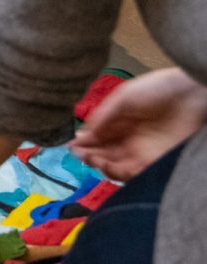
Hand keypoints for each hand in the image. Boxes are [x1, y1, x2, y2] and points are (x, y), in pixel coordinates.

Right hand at [70, 67, 206, 181]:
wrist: (192, 94)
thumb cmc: (158, 89)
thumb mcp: (122, 97)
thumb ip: (101, 116)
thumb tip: (82, 134)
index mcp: (120, 123)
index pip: (98, 139)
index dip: (84, 144)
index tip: (72, 146)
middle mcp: (129, 139)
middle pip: (104, 154)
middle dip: (89, 156)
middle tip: (79, 154)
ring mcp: (142, 151)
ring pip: (116, 167)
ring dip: (100, 165)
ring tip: (92, 159)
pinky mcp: (155, 161)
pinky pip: (134, 174)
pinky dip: (119, 173)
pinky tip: (108, 166)